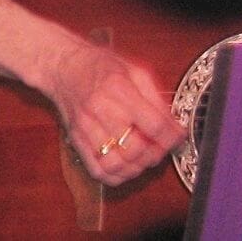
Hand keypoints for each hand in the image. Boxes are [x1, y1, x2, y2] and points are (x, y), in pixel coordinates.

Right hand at [42, 41, 188, 185]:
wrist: (64, 67)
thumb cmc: (100, 66)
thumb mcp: (135, 71)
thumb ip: (155, 99)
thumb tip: (173, 125)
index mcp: (119, 89)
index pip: (153, 124)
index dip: (171, 136)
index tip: (178, 137)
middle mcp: (101, 110)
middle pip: (135, 149)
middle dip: (155, 154)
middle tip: (160, 147)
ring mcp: (86, 128)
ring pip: (117, 164)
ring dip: (136, 167)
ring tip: (143, 158)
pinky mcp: (76, 141)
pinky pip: (97, 171)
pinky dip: (116, 175)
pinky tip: (125, 165)